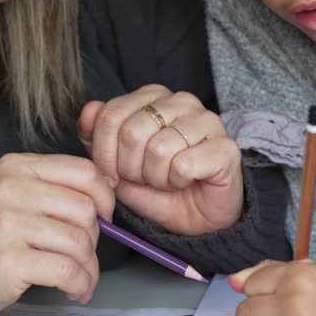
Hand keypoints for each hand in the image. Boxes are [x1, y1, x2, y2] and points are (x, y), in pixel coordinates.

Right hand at [0, 153, 114, 315]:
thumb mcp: (8, 196)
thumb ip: (50, 191)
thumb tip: (103, 202)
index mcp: (17, 168)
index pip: (83, 171)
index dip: (104, 197)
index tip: (105, 217)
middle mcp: (12, 189)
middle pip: (86, 210)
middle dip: (95, 240)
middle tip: (84, 257)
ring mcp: (8, 224)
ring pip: (79, 242)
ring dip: (89, 268)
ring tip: (80, 279)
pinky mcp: (9, 260)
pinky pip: (67, 270)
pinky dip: (79, 284)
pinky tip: (74, 290)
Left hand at [78, 84, 242, 234]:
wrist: (197, 218)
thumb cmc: (158, 189)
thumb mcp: (116, 165)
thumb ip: (98, 137)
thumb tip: (90, 109)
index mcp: (153, 97)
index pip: (110, 115)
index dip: (104, 154)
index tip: (114, 173)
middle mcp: (182, 101)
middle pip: (132, 132)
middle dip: (130, 168)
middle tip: (145, 178)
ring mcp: (208, 121)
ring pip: (158, 149)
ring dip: (156, 177)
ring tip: (167, 179)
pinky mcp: (226, 147)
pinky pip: (183, 165)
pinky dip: (177, 182)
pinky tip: (186, 182)